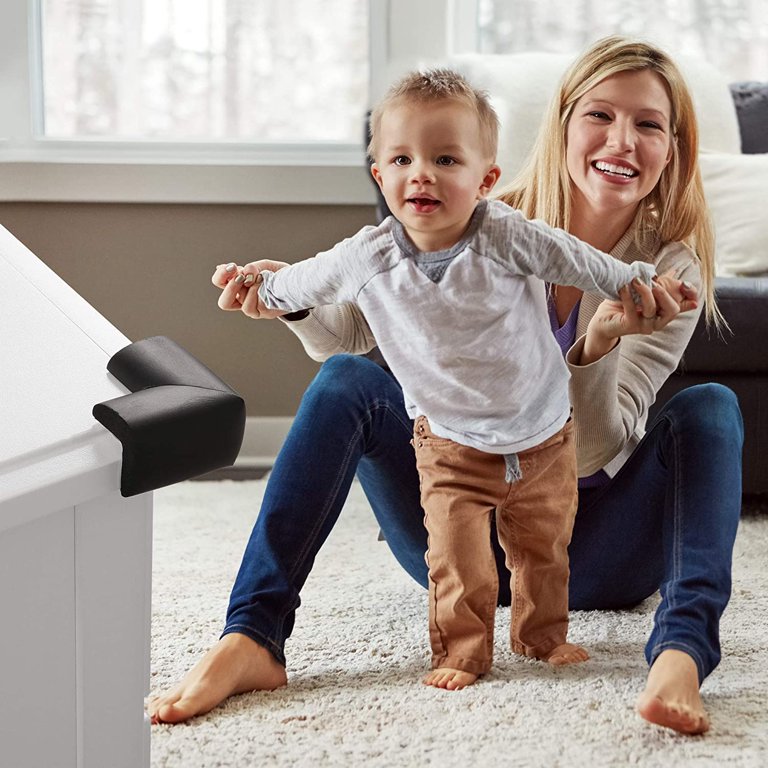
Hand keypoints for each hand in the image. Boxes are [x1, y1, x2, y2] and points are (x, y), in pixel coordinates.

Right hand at [212, 259, 289, 318]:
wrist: (298, 284)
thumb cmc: (279, 275)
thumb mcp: (264, 266)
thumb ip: (252, 268)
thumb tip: (242, 272)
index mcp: (238, 286)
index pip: (219, 282)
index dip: (221, 275)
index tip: (232, 266)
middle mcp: (243, 300)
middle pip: (224, 302)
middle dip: (230, 287)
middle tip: (240, 275)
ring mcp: (253, 309)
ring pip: (240, 303)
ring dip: (248, 287)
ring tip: (260, 277)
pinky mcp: (264, 313)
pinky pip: (252, 306)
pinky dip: (256, 292)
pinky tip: (265, 283)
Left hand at [581, 269, 698, 363]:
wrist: (603, 320)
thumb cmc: (623, 305)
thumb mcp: (643, 290)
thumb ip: (658, 283)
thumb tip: (675, 271)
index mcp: (664, 311)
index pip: (686, 305)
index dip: (691, 295)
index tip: (684, 283)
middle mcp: (658, 320)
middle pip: (673, 310)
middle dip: (664, 293)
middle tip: (653, 281)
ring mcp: (645, 326)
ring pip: (652, 309)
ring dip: (644, 291)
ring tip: (634, 280)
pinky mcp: (631, 326)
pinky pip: (632, 311)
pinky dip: (627, 296)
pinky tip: (623, 287)